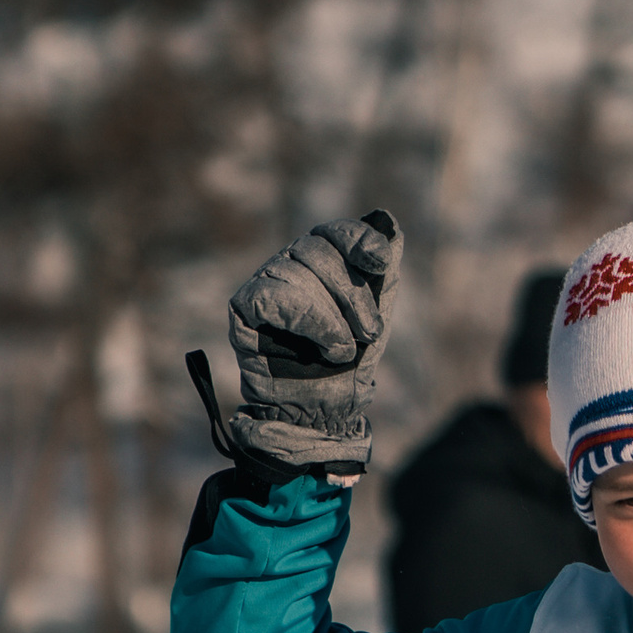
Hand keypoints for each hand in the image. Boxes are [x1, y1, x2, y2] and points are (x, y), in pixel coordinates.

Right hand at [225, 210, 401, 476]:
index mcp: (321, 262)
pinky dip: (307, 319)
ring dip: (331, 316)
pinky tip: (324, 346)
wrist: (320, 412)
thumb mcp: (373, 316)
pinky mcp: (245, 308)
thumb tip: (387, 220)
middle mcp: (290, 266)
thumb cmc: (347, 366)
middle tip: (369, 332)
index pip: (334, 232)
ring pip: (296, 273)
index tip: (381, 261)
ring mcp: (265, 284)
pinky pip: (272, 296)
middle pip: (317, 250)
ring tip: (343, 351)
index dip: (357, 240)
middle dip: (351, 293)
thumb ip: (381, 273)